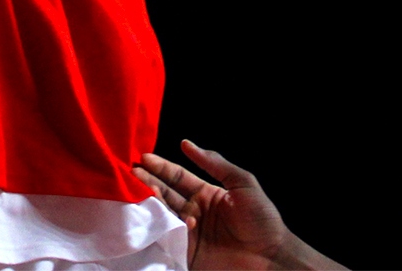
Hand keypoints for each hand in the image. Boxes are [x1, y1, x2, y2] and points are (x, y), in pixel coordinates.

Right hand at [136, 141, 339, 270]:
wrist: (271, 257)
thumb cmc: (262, 218)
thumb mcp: (243, 183)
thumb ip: (216, 164)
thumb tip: (187, 144)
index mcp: (206, 193)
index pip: (177, 177)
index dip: (161, 167)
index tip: (143, 158)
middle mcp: (193, 210)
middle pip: (165, 193)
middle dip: (147, 181)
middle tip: (130, 171)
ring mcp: (189, 232)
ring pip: (163, 213)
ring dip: (150, 201)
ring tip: (136, 188)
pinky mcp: (187, 252)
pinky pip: (168, 237)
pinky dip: (160, 226)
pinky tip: (153, 214)